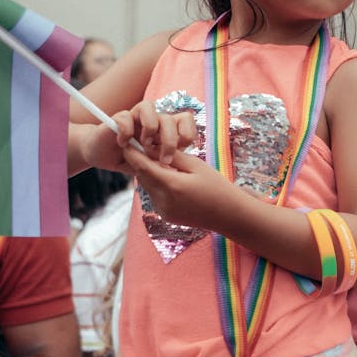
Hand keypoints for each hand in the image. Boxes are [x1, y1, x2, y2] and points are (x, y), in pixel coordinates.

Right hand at [77, 103, 196, 172]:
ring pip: (149, 107)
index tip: (182, 152)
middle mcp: (152, 120)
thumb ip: (162, 165)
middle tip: (165, 159)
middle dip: (170, 140)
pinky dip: (126, 131)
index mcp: (164, 129)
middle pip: (169, 118)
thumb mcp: (149, 166)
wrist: (102, 155)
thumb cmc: (129, 160)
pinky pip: (125, 116)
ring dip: (150, 128)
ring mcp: (135, 117)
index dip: (186, 133)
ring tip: (145, 145)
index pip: (185, 119)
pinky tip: (123, 144)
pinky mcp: (118, 118)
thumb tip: (177, 171)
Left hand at [123, 143, 246, 228]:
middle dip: (141, 161)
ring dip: (150, 173)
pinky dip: (158, 185)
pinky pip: (155, 196)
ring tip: (160, 161)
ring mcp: (163, 210)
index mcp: (171, 185)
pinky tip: (171, 179)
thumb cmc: (216, 186)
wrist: (229, 215)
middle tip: (144, 146)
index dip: (132, 153)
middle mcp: (163, 200)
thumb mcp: (196, 165)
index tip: (127, 141)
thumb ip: (172, 156)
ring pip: (147, 186)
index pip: (142, 166)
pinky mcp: (166, 216)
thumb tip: (152, 146)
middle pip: (142, 176)